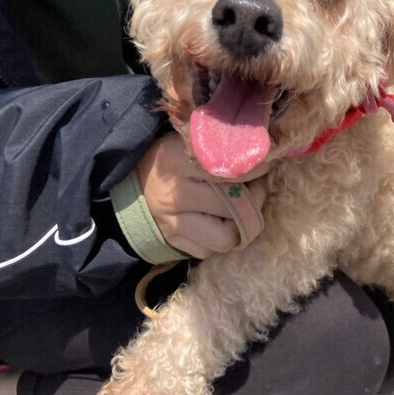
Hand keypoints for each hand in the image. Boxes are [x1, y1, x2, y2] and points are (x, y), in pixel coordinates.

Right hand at [136, 134, 267, 258]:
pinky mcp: (171, 241)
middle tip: (257, 188)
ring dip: (239, 226)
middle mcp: (175, 196)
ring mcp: (172, 223)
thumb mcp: (188, 143)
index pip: (227, 172)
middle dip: (254, 199)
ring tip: (241, 211)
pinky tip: (219, 222)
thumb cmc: (170, 157)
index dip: (254, 172)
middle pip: (232, 208)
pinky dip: (219, 239)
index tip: (263, 166)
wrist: (130, 181)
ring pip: (223, 238)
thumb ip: (218, 149)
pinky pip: (207, 251)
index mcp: (179, 162)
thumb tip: (260, 154)